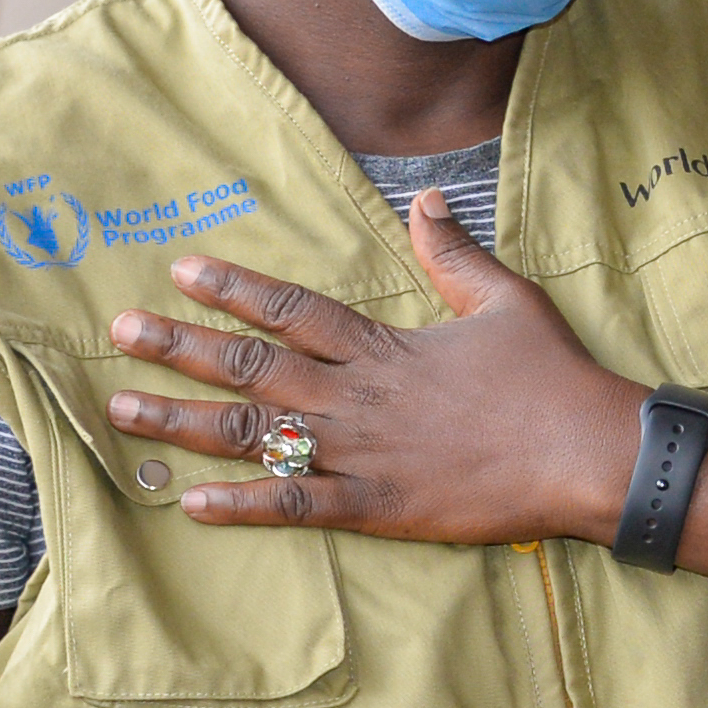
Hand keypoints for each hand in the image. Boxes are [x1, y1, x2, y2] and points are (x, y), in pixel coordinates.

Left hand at [105, 193, 647, 543]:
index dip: (235, 289)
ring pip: (257, 436)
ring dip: (185, 423)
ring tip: (125, 412)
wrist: (586, 453)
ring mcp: (364, 454)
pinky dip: (243, 506)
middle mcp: (359, 397)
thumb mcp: (507, 300)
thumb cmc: (551, 376)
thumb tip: (428, 200)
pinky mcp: (380, 507)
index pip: (293, 310)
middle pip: (252, 368)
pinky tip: (192, 504)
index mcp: (385, 347)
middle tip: (121, 334)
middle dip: (182, 348)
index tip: (182, 271)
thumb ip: (455, 253)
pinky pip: (299, 506)